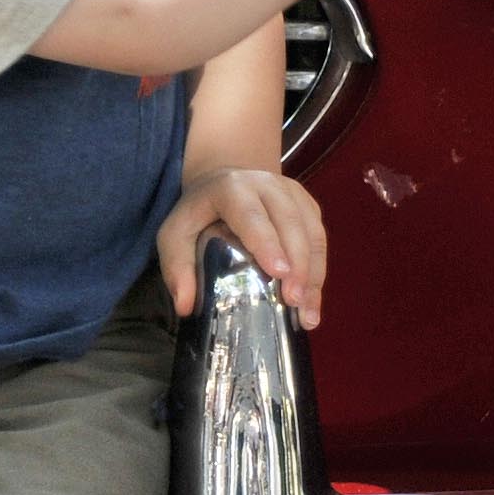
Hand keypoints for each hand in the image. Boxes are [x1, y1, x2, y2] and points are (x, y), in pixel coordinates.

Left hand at [158, 168, 327, 329]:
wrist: (222, 181)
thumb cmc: (198, 213)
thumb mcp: (174, 234)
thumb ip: (176, 267)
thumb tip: (185, 306)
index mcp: (232, 188)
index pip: (251, 215)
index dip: (267, 242)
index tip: (278, 272)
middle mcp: (268, 185)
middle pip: (290, 223)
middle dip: (297, 264)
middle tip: (294, 301)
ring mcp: (293, 194)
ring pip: (312, 232)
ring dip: (313, 274)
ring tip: (307, 313)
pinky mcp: (308, 206)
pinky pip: (319, 239)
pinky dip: (318, 272)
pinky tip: (312, 302)